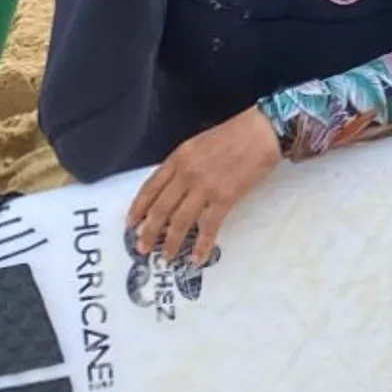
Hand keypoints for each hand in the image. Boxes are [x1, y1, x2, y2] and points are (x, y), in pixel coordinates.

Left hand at [125, 107, 281, 269]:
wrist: (261, 133)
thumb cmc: (233, 135)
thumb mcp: (198, 144)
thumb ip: (183, 165)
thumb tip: (172, 189)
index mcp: (178, 158)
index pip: (150, 187)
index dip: (138, 207)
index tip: (130, 223)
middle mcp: (186, 174)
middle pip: (160, 208)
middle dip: (148, 231)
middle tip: (141, 248)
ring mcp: (205, 187)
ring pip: (180, 221)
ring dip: (171, 242)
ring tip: (166, 257)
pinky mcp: (225, 198)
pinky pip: (209, 227)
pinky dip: (201, 246)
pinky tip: (197, 259)